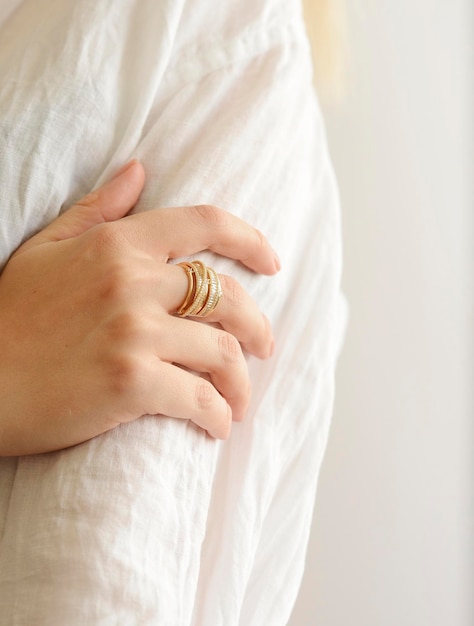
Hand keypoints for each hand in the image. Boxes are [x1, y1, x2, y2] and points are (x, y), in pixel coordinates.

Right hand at [0, 161, 278, 454]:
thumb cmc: (7, 317)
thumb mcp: (46, 248)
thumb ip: (97, 208)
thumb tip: (139, 171)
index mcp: (117, 245)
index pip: (205, 224)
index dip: (250, 240)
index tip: (273, 262)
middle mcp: (133, 282)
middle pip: (227, 296)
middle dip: (258, 326)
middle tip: (265, 347)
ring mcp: (134, 333)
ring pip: (222, 351)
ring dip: (241, 382)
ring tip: (240, 399)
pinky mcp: (130, 383)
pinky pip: (200, 398)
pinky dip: (218, 416)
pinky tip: (218, 426)